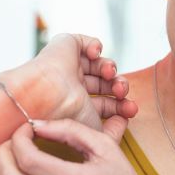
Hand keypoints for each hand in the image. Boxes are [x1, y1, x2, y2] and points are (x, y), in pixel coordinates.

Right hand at [0, 33, 137, 131]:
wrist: (43, 96)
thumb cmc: (65, 116)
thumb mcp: (95, 131)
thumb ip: (111, 132)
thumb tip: (124, 123)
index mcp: (76, 106)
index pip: (104, 103)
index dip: (120, 105)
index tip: (131, 111)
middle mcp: (71, 86)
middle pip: (104, 83)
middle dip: (119, 87)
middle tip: (122, 93)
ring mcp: (68, 66)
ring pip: (99, 63)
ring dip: (111, 68)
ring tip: (110, 74)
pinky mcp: (64, 47)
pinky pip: (85, 42)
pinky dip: (96, 45)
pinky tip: (95, 54)